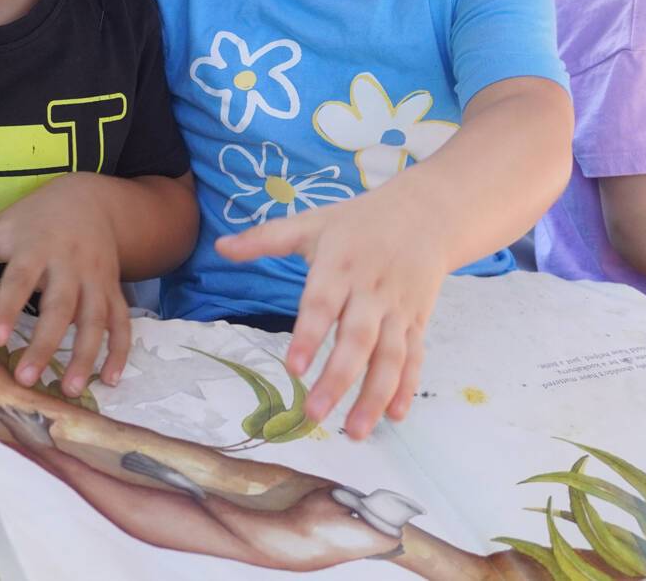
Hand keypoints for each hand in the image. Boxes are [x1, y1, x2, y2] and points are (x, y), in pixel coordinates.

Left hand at [0, 174, 132, 396]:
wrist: (92, 201)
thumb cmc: (37, 219)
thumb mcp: (0, 227)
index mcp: (37, 249)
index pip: (21, 279)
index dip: (9, 308)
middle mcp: (70, 266)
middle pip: (61, 307)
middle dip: (46, 344)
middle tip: (25, 379)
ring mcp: (96, 280)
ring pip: (95, 319)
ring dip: (85, 355)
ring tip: (69, 390)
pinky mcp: (113, 291)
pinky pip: (121, 322)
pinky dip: (119, 351)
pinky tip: (111, 380)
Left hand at [216, 195, 442, 439]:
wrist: (425, 213)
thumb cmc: (358, 221)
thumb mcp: (312, 223)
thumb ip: (265, 239)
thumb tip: (219, 246)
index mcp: (340, 266)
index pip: (323, 304)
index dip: (309, 335)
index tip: (293, 368)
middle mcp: (371, 291)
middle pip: (358, 339)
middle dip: (338, 379)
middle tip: (314, 415)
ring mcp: (398, 308)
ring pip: (390, 356)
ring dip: (375, 396)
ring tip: (356, 432)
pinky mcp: (417, 320)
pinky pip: (414, 356)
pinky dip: (407, 386)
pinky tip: (395, 416)